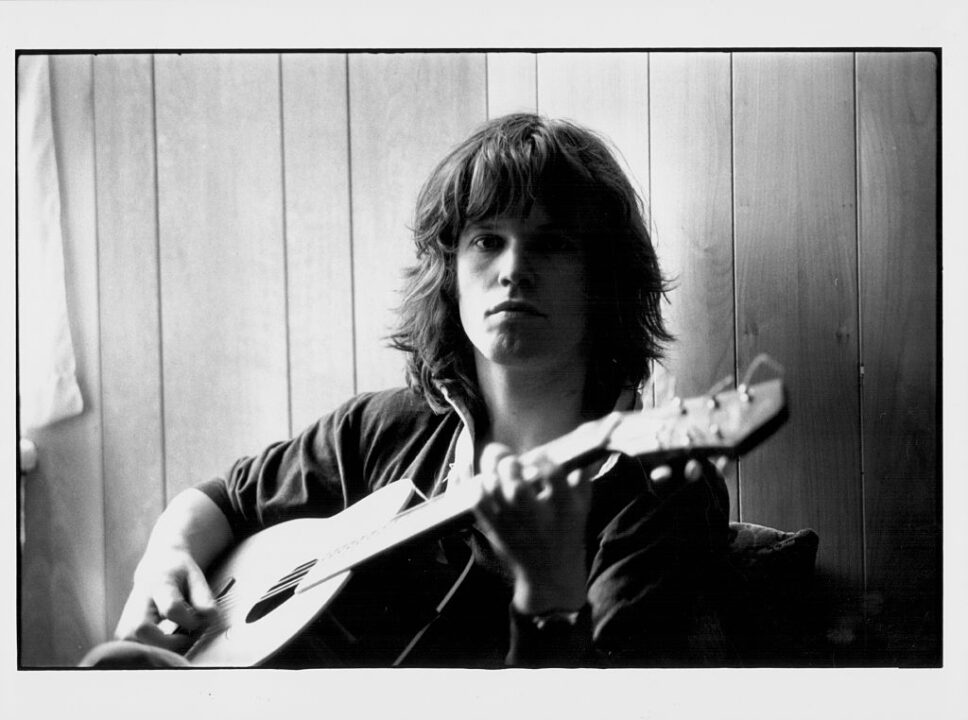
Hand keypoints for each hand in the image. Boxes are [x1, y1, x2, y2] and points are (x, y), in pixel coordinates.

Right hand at [114, 546, 216, 651]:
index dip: (189, 620)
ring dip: (153, 649)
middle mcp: (139, 599)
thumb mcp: (196, 577)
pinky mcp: (124, 626)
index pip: (171, 608)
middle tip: (185, 639)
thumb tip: (209, 617)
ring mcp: (128, 613)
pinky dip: (146, 650)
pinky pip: (128, 645)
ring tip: (174, 644)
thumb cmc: (179, 572)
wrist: (157, 563)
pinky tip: (162, 647)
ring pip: (128, 640)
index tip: (199, 622)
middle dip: (165, 643)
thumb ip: (203, 597)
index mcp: (160, 583)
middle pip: (140, 629)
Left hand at [473, 443, 590, 614]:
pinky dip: (478, 488)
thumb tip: (577, 458)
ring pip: (494, 490)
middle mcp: (537, 518)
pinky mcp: (496, 530)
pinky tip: (485, 483)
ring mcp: (514, 525)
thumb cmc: (567, 536)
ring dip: (493, 473)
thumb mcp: (582, 510)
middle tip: (512, 462)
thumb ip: (582, 482)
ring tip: (498, 470)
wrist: (549, 575)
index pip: (553, 476)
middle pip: (516, 486)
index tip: (540, 455)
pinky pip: (479, 503)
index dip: (543, 460)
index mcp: (564, 509)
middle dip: (510, 466)